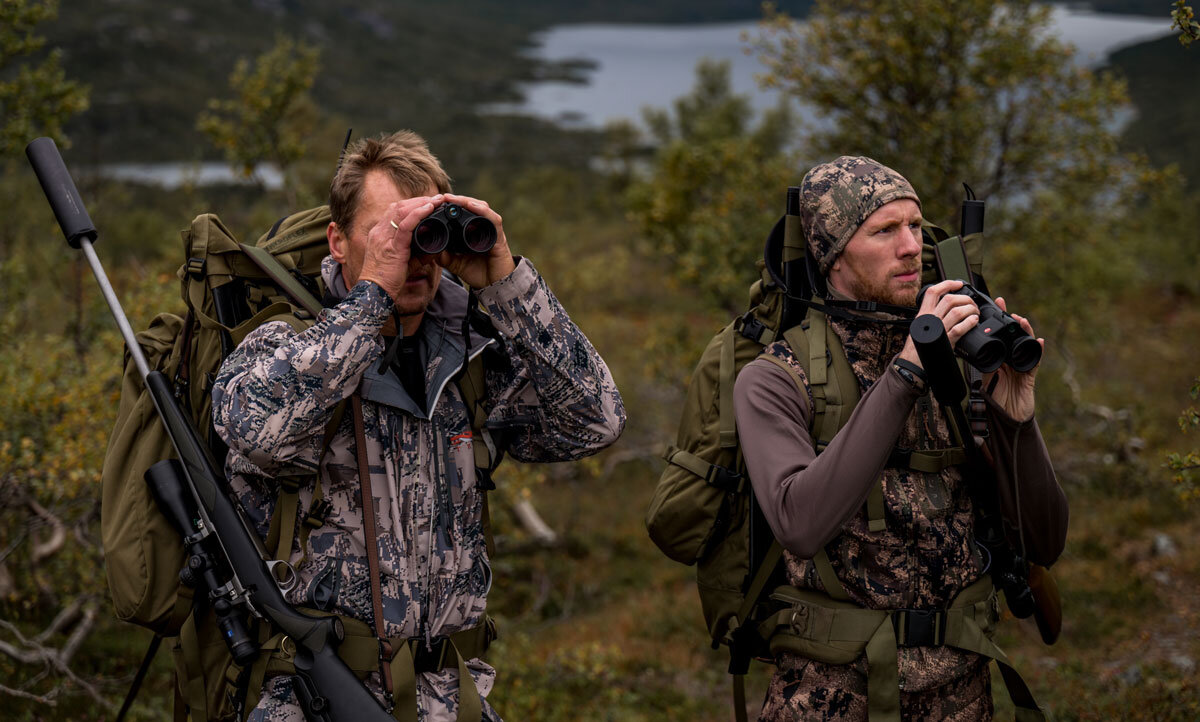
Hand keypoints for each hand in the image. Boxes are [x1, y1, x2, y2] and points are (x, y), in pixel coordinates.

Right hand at [357, 195, 442, 300]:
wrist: (375, 292)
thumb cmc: (387, 280)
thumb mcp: (404, 263)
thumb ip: (418, 255)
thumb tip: (435, 250)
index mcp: (380, 234)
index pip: (395, 211)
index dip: (412, 204)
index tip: (428, 203)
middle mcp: (380, 232)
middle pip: (399, 207)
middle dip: (419, 200)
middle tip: (436, 199)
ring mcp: (384, 237)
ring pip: (402, 211)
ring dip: (421, 203)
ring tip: (437, 200)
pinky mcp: (392, 246)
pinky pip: (405, 225)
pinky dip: (418, 214)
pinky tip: (429, 208)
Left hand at [434, 193, 515, 287]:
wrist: (494, 286)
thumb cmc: (478, 273)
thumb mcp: (455, 263)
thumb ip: (444, 256)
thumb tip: (429, 248)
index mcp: (473, 231)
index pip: (463, 212)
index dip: (451, 205)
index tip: (436, 202)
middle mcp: (483, 228)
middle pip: (472, 206)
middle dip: (457, 200)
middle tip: (443, 197)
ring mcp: (492, 231)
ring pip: (481, 208)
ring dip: (467, 201)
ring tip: (453, 198)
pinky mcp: (499, 237)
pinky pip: (493, 219)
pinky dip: (482, 211)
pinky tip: (472, 206)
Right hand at [897, 279, 978, 367]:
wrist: (913, 364)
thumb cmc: (917, 346)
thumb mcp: (920, 326)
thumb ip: (930, 315)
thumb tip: (945, 305)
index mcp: (923, 314)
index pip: (933, 292)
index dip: (947, 284)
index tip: (958, 284)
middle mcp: (930, 320)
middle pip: (949, 299)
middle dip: (965, 299)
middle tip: (972, 303)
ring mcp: (938, 330)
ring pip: (957, 312)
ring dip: (970, 310)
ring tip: (975, 313)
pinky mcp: (946, 341)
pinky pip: (960, 328)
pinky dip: (970, 323)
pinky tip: (974, 321)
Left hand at [981, 296, 1042, 421]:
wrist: (1007, 419)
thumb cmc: (996, 400)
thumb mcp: (984, 380)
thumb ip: (981, 367)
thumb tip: (968, 354)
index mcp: (1000, 359)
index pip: (998, 337)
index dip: (996, 322)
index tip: (992, 306)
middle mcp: (1011, 359)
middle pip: (1012, 336)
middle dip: (1009, 321)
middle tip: (1004, 306)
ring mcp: (1022, 366)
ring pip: (1024, 344)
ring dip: (1024, 331)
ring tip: (1019, 319)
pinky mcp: (1030, 376)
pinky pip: (1035, 361)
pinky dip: (1038, 351)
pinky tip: (1039, 342)